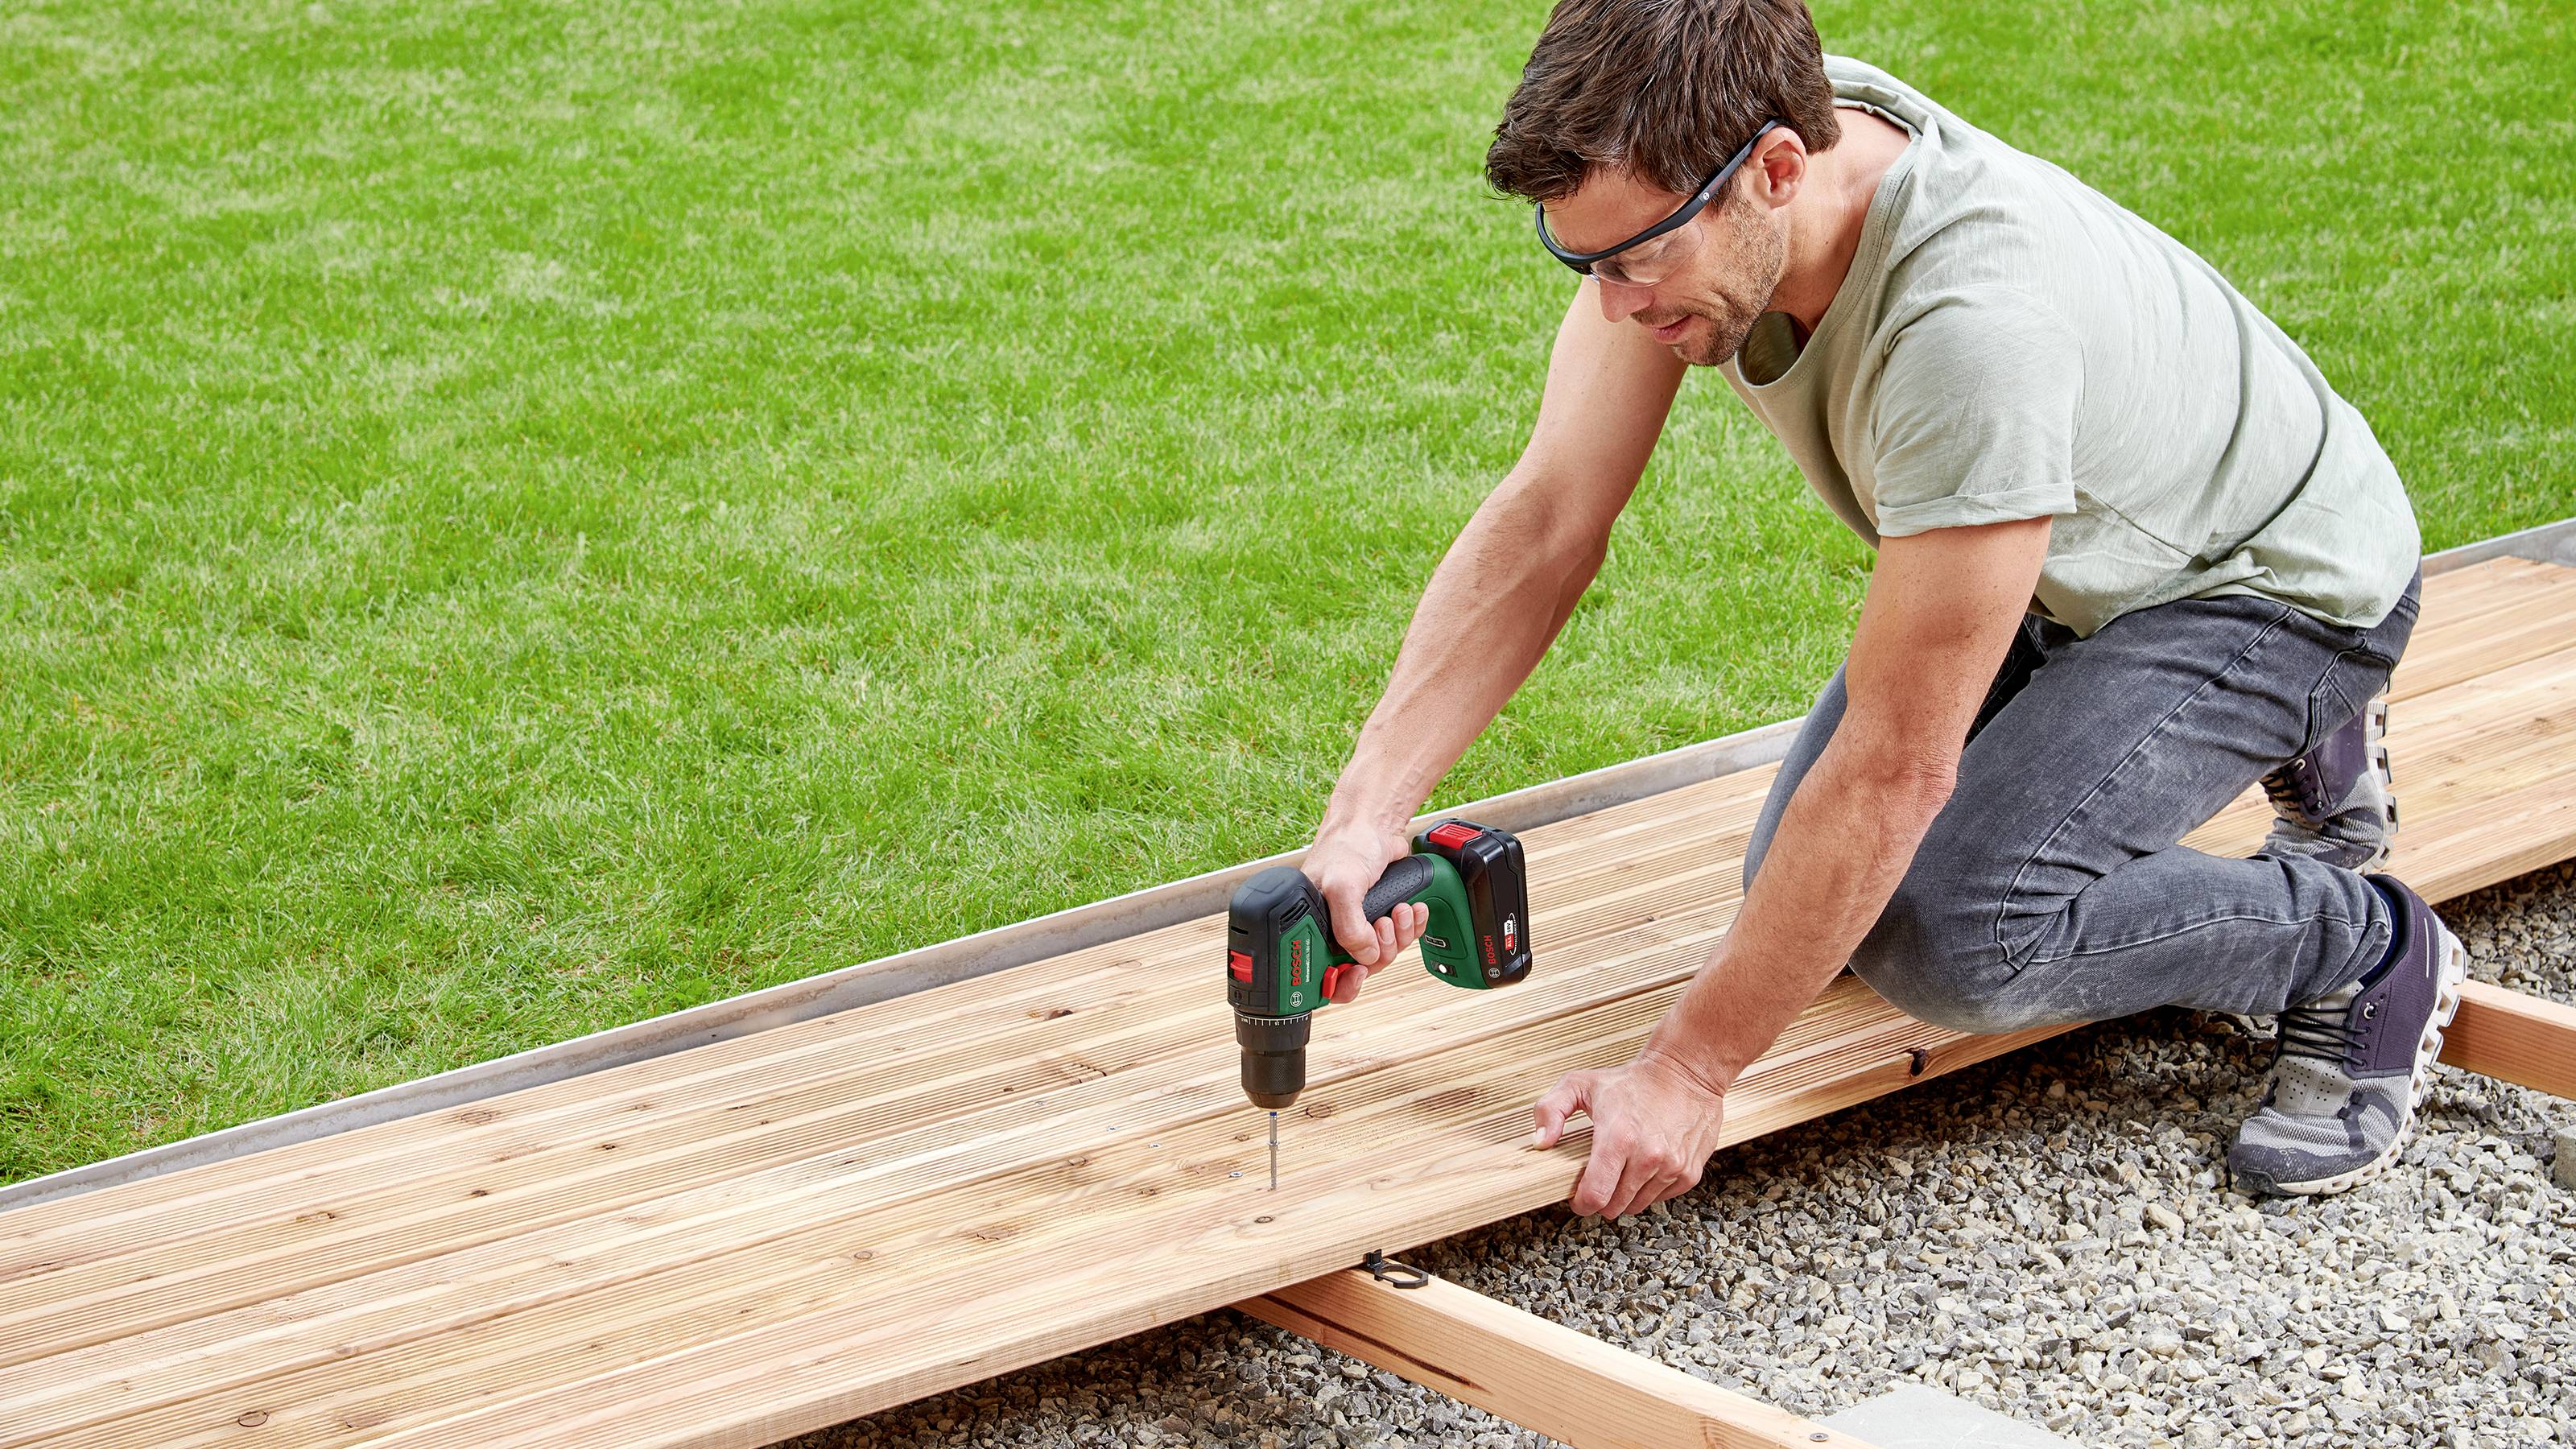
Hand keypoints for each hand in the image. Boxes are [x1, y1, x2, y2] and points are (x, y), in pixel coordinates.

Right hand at [1301, 825, 1431, 1002]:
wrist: (1372, 825)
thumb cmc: (1346, 847)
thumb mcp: (1342, 886)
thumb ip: (1350, 927)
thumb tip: (1365, 957)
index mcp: (1312, 927)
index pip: (1323, 973)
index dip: (1342, 980)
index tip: (1358, 973)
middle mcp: (1333, 930)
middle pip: (1360, 967)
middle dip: (1380, 950)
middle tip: (1382, 925)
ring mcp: (1359, 924)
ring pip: (1384, 954)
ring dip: (1399, 935)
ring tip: (1398, 910)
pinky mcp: (1382, 916)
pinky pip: (1401, 937)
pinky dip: (1412, 927)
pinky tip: (1413, 909)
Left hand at [1529, 1050, 1727, 1218]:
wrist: (1685, 1073)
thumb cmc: (1632, 1080)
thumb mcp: (1580, 1083)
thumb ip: (1551, 1109)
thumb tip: (1541, 1143)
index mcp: (1618, 1138)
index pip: (1595, 1196)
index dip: (1581, 1203)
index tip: (1578, 1198)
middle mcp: (1648, 1157)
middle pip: (1615, 1206)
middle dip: (1602, 1199)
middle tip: (1600, 1179)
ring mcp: (1672, 1167)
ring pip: (1637, 1205)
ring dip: (1626, 1194)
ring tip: (1624, 1168)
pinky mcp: (1689, 1173)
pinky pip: (1660, 1198)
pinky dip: (1650, 1188)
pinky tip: (1646, 1165)